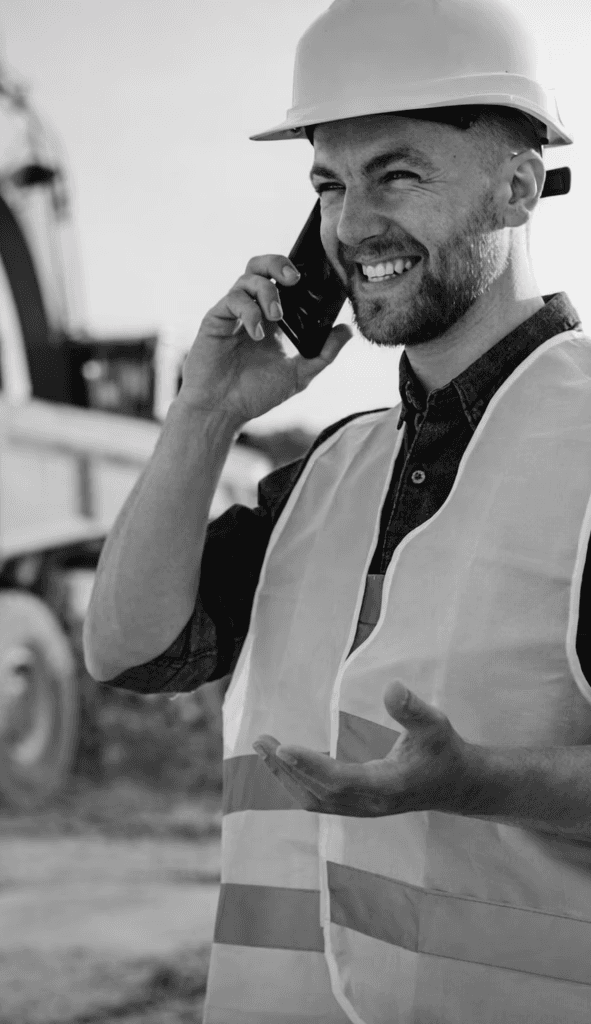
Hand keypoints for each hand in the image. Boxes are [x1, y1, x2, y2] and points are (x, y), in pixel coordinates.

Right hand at [178, 254, 351, 424]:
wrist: (222, 410)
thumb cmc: (256, 394)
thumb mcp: (299, 375)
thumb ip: (324, 353)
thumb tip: (348, 330)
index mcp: (273, 318)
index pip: (284, 281)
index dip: (298, 271)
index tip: (316, 277)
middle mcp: (253, 309)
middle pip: (262, 266)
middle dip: (279, 263)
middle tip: (294, 279)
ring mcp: (234, 313)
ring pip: (248, 277)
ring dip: (267, 291)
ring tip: (277, 316)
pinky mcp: (216, 318)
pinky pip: (234, 299)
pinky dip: (250, 311)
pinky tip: (257, 333)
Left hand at [253, 682, 474, 817]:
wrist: (455, 785)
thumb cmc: (444, 751)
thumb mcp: (435, 724)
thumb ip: (412, 709)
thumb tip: (391, 686)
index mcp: (388, 785)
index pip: (341, 780)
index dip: (310, 765)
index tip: (283, 747)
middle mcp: (370, 803)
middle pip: (318, 792)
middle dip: (286, 768)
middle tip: (261, 740)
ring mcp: (361, 808)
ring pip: (314, 799)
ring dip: (286, 776)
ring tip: (263, 749)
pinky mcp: (356, 805)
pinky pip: (319, 798)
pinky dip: (297, 780)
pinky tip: (284, 760)